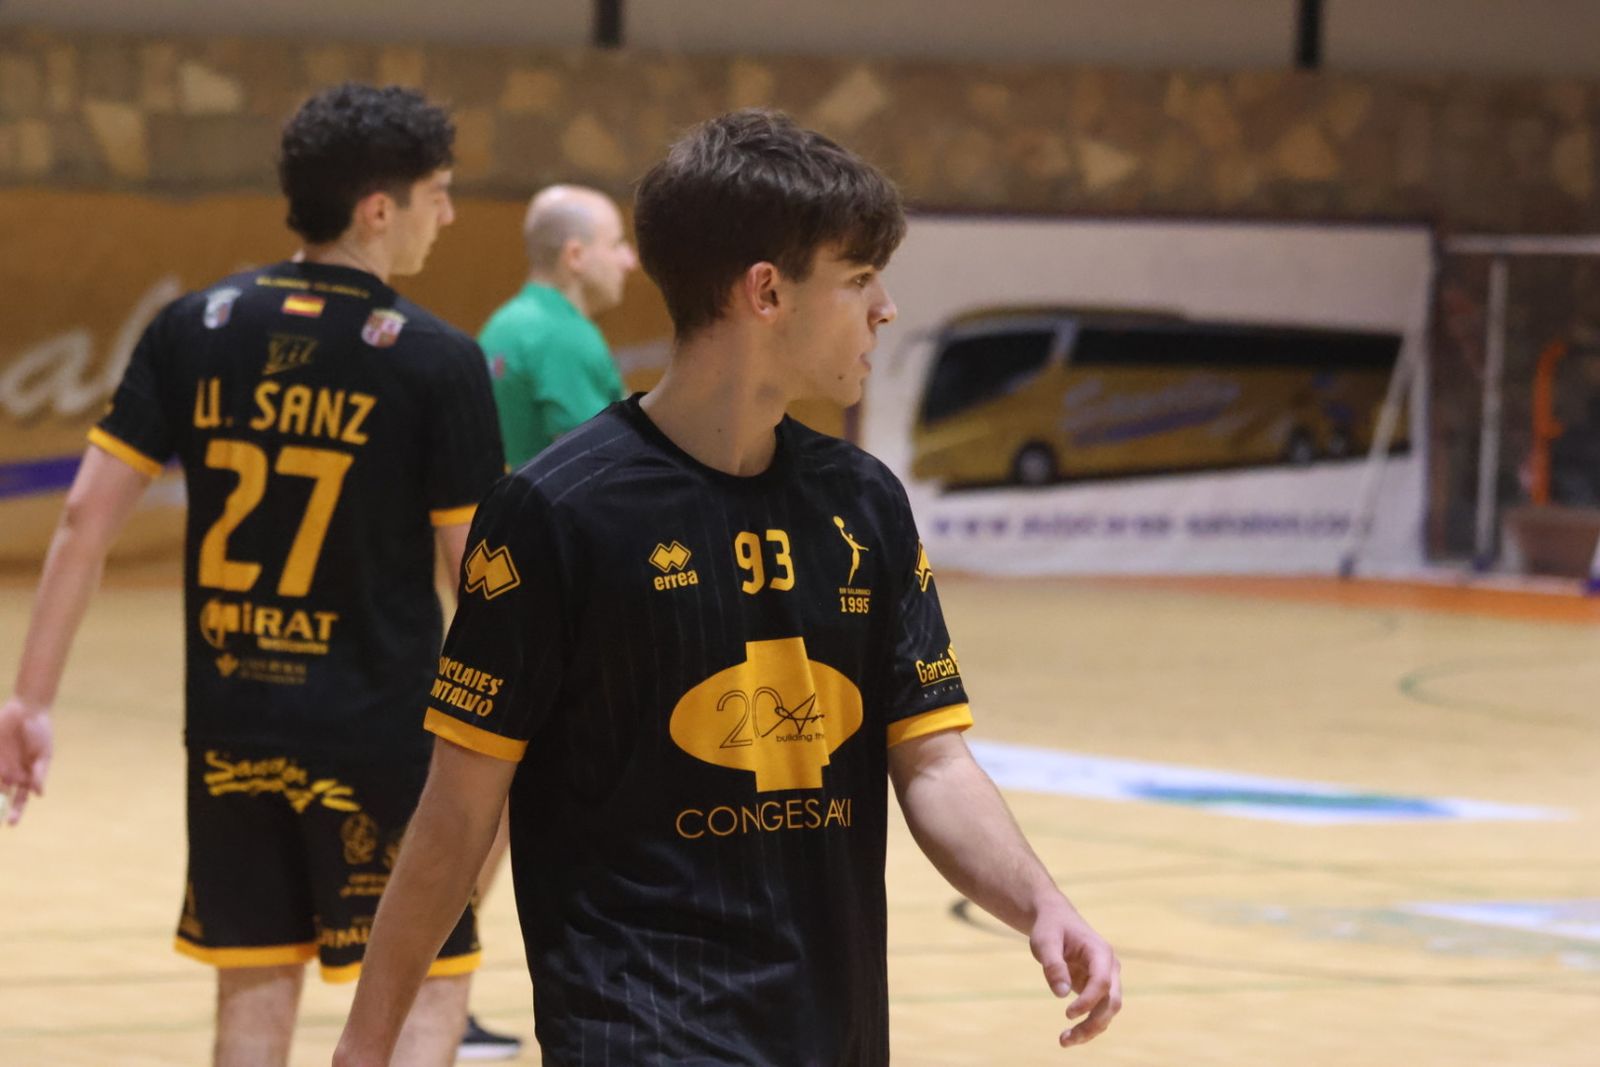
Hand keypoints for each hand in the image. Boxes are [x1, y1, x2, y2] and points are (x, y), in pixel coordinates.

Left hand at [0, 696, 52, 825]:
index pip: (19, 800)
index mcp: (26, 777)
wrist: (26, 710)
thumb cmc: (40, 733)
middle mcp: (10, 774)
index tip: (11, 823)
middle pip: (1, 797)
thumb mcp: (43, 754)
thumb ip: (39, 773)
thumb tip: (39, 794)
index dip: (15, 812)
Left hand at [1029, 901, 1121, 1048]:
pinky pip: (1099, 1012)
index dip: (1088, 1001)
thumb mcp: (1044, 941)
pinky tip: (1070, 1036)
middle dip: (1093, 1023)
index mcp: (1100, 952)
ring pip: (1108, 1011)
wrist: (1056, 920)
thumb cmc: (1050, 928)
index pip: (1102, 981)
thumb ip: (1053, 965)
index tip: (1067, 1014)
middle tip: (1065, 1038)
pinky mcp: (1098, 989)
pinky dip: (1088, 1026)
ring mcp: (1107, 979)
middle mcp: (1110, 967)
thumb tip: (1061, 994)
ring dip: (1090, 1029)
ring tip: (1064, 1041)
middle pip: (1112, 1001)